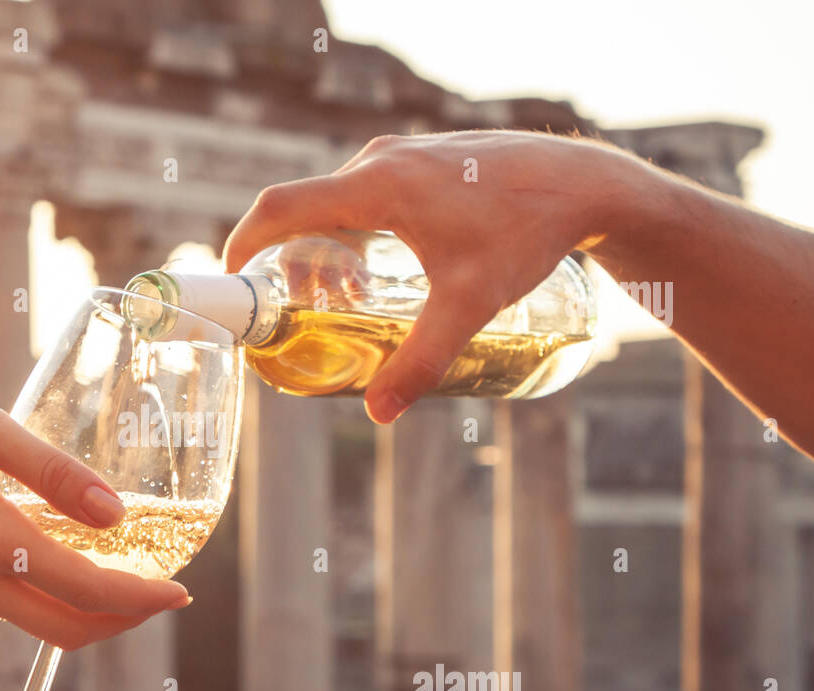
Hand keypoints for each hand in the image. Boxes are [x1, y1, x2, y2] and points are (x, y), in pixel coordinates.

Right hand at [0, 372, 190, 649]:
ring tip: (115, 568)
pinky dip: (38, 594)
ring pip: (31, 622)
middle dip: (121, 619)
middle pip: (66, 630)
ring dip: (80, 609)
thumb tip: (116, 517)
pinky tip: (49, 554)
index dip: (143, 599)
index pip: (89, 593)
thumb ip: (53, 473)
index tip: (182, 594)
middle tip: (157, 591)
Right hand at [224, 131, 641, 422]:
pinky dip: (353, 229)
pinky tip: (381, 267)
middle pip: (306, 209)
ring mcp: (403, 154)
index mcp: (378, 186)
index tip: (227, 279)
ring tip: (341, 296)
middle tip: (295, 310)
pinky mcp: (423, 159)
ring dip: (325, 247)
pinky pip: (365, 192)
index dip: (243, 242)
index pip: (282, 207)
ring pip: (338, 202)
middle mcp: (382, 161)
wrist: (585, 184)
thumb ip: (422, 360)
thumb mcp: (470, 304)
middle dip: (289, 261)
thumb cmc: (528, 235)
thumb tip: (379, 412)